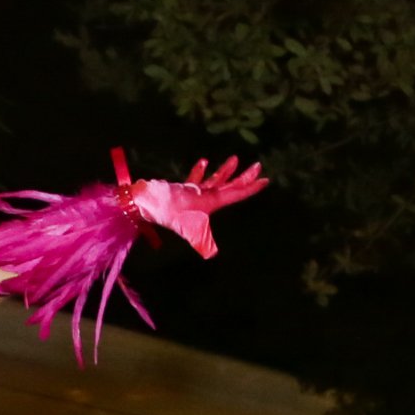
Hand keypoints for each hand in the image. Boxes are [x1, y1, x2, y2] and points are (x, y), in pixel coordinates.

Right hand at [122, 157, 269, 257]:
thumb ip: (203, 241)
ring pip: (215, 181)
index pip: (236, 194)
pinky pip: (195, 181)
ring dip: (225, 171)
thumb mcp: (190, 229)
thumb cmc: (171, 213)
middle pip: (230, 186)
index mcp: (212, 204)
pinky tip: (204, 161)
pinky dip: (199, 172)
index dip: (251, 188)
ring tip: (235, 158)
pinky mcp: (182, 191)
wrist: (149, 206)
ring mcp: (195, 194)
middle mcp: (207, 199)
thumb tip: (213, 256)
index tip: (265, 180)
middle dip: (244, 177)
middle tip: (257, 165)